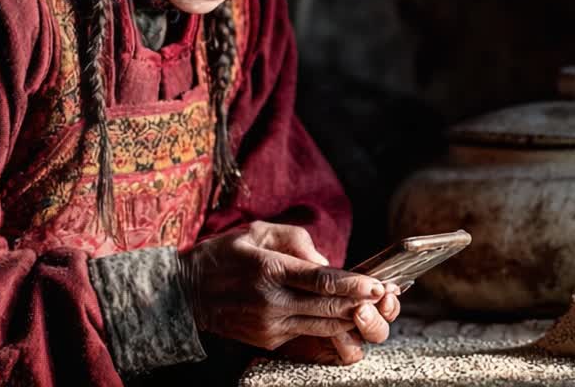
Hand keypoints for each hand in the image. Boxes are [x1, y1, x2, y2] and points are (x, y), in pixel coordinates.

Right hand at [178, 221, 386, 350]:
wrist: (186, 295)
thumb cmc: (224, 256)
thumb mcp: (257, 232)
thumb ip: (296, 241)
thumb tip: (327, 263)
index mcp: (270, 270)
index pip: (322, 281)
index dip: (354, 285)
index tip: (378, 284)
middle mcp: (272, 302)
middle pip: (330, 308)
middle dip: (363, 303)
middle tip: (388, 295)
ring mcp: (271, 326)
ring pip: (325, 327)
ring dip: (352, 318)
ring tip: (373, 307)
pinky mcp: (269, 342)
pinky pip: (309, 334)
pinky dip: (329, 326)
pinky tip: (344, 316)